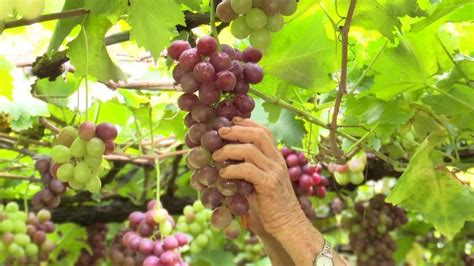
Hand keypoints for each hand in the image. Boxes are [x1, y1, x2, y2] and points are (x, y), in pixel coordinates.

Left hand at [212, 117, 306, 235]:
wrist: (287, 225)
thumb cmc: (270, 207)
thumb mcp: (259, 183)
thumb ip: (248, 171)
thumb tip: (223, 162)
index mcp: (276, 158)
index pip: (264, 131)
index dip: (247, 123)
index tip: (230, 122)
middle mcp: (277, 161)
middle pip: (258, 134)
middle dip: (236, 130)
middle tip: (219, 133)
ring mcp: (274, 172)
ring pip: (251, 149)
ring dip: (229, 150)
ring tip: (216, 156)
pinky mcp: (269, 184)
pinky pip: (248, 170)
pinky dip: (232, 169)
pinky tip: (223, 175)